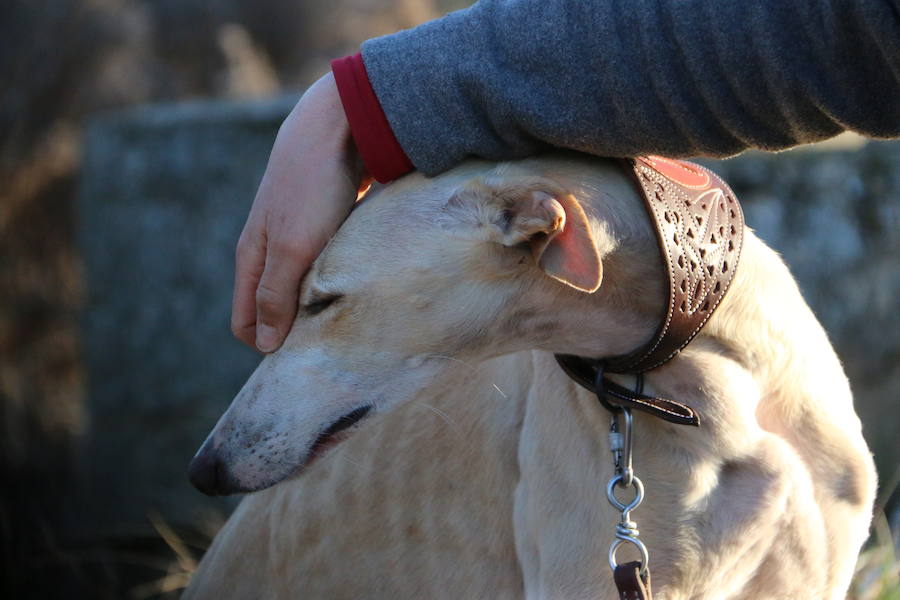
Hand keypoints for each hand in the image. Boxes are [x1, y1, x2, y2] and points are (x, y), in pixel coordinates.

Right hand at [231, 72, 366, 351]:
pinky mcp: (323, 221)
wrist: (338, 126)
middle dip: (297, 328)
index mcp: (252, 258)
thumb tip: (264, 347)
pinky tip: (361, 278)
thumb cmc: (312, 188)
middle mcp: (268, 249)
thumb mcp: (292, 248)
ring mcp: (295, 233)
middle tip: (334, 339)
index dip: (268, 345)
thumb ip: (275, 296)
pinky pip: (325, 264)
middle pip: (274, 307)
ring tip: (352, 311)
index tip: (305, 356)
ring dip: (321, 302)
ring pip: (301, 286)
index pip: (246, 323)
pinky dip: (338, 276)